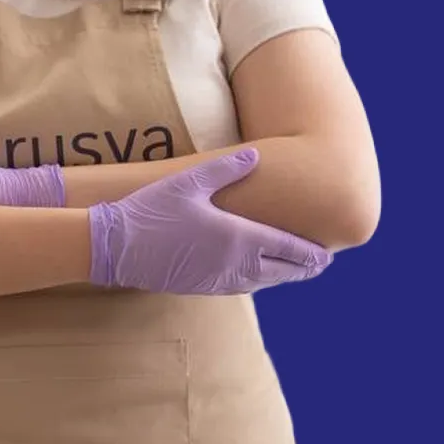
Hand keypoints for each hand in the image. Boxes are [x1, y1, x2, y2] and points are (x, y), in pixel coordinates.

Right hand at [88, 148, 331, 294]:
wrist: (116, 247)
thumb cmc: (151, 210)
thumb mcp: (188, 182)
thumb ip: (225, 169)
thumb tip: (256, 155)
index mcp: (237, 237)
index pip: (286, 249)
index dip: (309, 253)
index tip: (327, 255)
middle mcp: (233, 263)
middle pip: (281, 271)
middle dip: (303, 268)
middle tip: (320, 264)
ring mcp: (216, 279)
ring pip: (261, 282)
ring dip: (281, 277)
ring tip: (294, 271)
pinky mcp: (200, 287)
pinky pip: (240, 288)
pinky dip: (257, 282)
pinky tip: (256, 276)